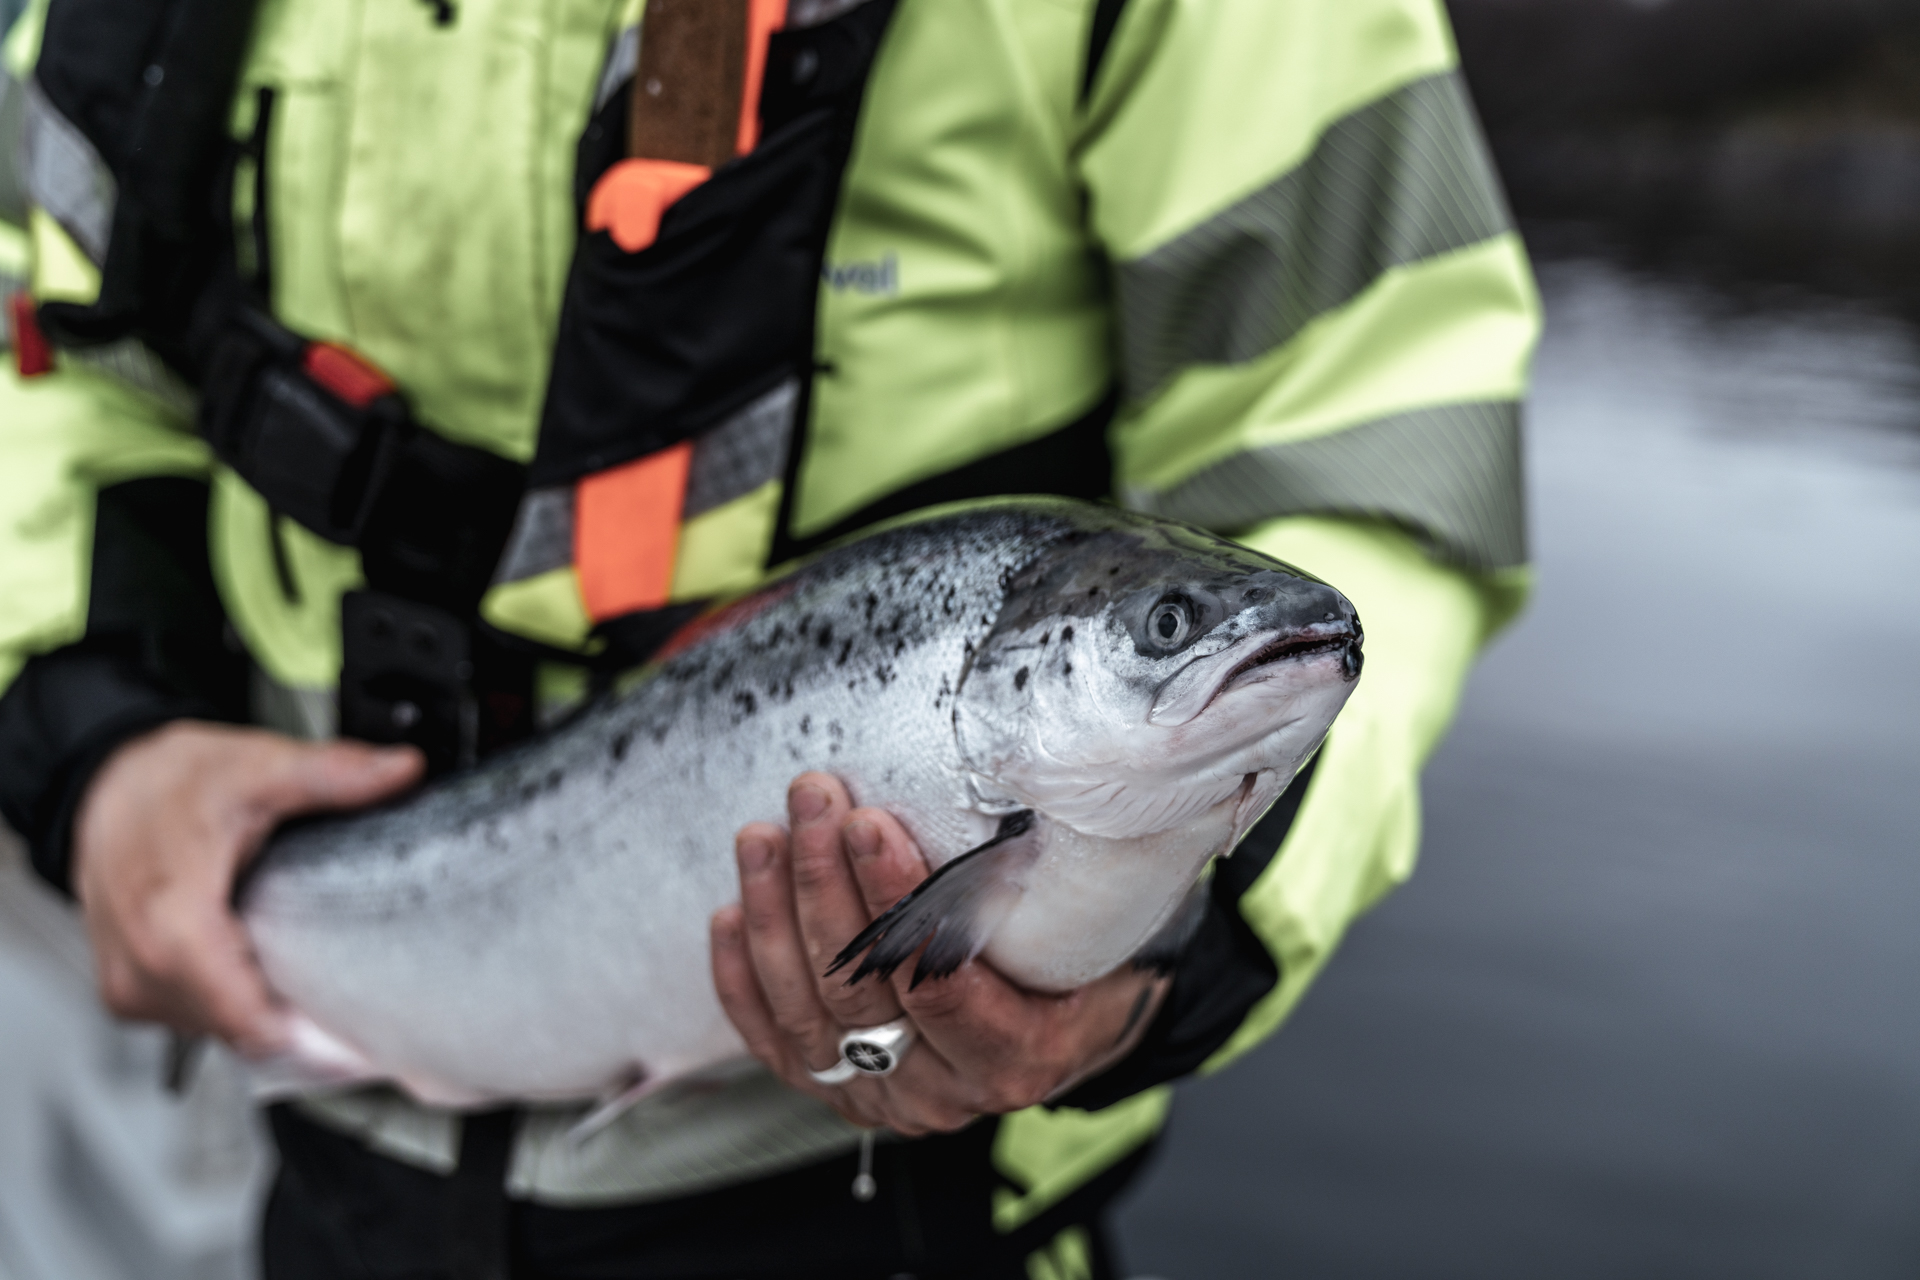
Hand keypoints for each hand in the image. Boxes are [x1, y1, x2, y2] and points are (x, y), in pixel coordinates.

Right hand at [72, 721, 422, 1056]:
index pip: (249, 1020)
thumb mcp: (257, 768)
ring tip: (321, 979)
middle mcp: (143, 967)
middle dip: (309, 1030)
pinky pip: (199, 1021)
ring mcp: (132, 987)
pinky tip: (270, 971)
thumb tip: (402, 771)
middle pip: (246, 1034)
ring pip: (223, 1033)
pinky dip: (241, 1005)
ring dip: (275, 1018)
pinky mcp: (131, 993)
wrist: (105, 786)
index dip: (315, 1044)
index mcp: (173, 924)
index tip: (368, 1049)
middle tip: (369, 1012)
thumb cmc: (168, 783)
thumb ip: (332, 774)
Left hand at [711, 773, 1167, 1135]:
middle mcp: (943, 1092)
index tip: (870, 824)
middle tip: (816, 803)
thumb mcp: (1088, 928)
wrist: (1069, 1030)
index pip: (937, 982)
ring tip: (764, 836)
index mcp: (1016, 1056)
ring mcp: (882, 1097)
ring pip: (805, 1010)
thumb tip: (1019, 771)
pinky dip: (743, 977)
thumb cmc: (1082, 966)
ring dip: (775, 914)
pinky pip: (772, 1040)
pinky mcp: (834, 1089)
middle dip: (825, 884)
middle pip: (859, 988)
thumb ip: (1040, 879)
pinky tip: (732, 912)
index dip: (895, 900)